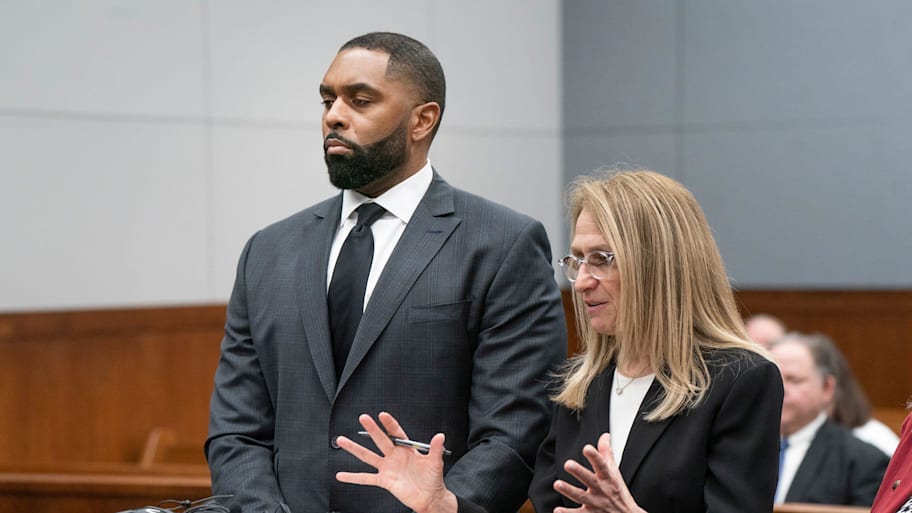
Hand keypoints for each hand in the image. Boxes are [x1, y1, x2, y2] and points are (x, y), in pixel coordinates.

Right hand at [335, 412, 456, 512]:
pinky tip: (341, 475)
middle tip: (363, 417)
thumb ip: (436, 449)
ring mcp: (387, 468)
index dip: (389, 424)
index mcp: (407, 449)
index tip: (382, 415)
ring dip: (355, 449)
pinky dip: (353, 477)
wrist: (429, 498)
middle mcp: (394, 456)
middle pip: (380, 440)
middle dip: (372, 429)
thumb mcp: (436, 463)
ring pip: (368, 456)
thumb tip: (440, 436)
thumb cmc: (433, 479)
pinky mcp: (384, 481)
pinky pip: (366, 478)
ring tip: (341, 440)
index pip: (396, 433)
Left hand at [552, 433, 645, 512]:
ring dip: (569, 490)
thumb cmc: (617, 493)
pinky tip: (557, 510)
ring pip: (581, 497)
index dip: (595, 457)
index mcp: (607, 478)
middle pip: (590, 480)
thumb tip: (605, 436)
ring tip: (557, 484)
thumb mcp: (614, 472)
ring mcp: (595, 504)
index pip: (602, 465)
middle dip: (579, 472)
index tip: (587, 448)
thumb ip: (606, 454)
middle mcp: (601, 490)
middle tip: (568, 464)